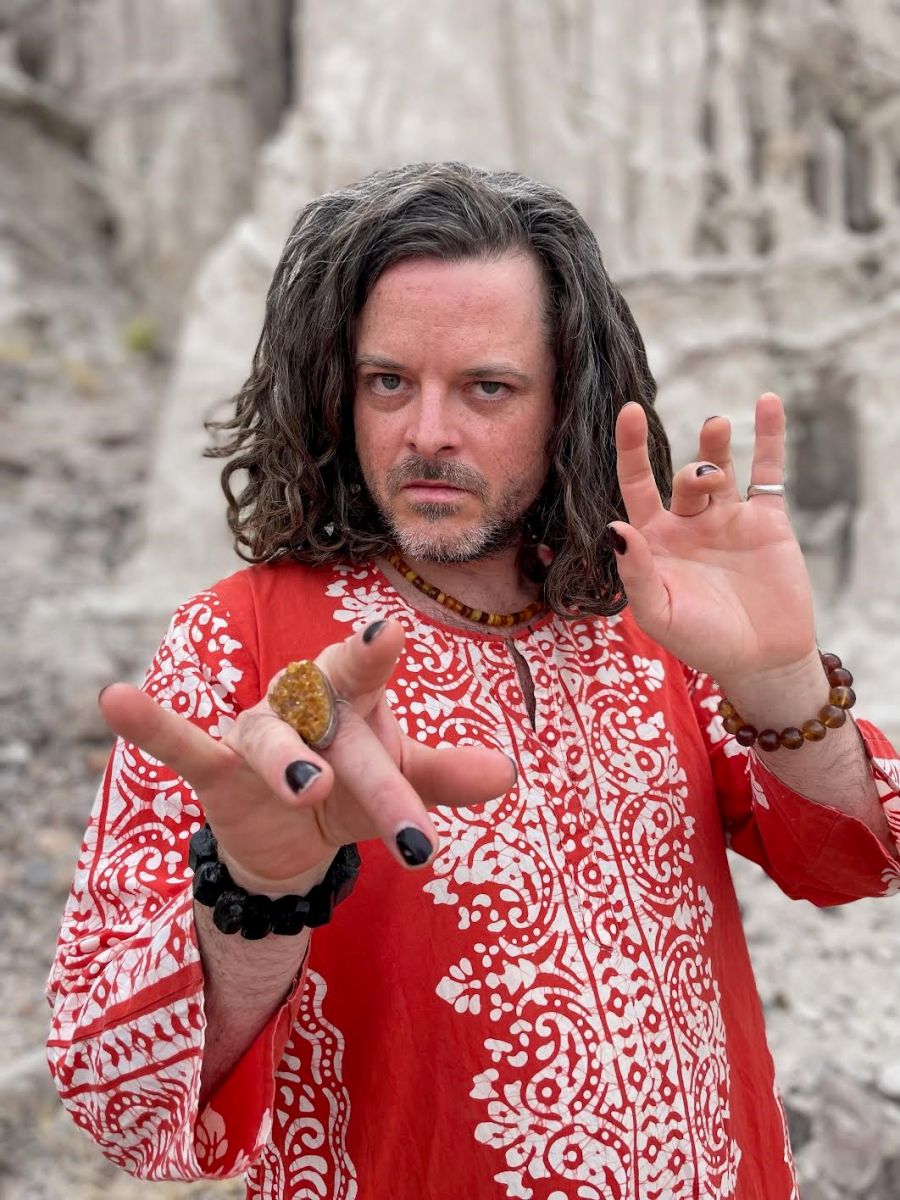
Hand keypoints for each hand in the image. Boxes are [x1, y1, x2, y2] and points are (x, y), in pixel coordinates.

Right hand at [99, 620, 515, 893]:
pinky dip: (151, 724)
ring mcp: (259, 731)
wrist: (295, 826)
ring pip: (270, 739)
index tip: (389, 630)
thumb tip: (506, 775)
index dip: (374, 653)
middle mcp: (305, 702)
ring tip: (309, 787)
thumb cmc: (355, 781)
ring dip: (287, 761)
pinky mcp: (217, 768)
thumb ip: (441, 776)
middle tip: (405, 811)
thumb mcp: (398, 782)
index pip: (367, 673)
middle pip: (333, 721)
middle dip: (369, 769)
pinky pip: (182, 743)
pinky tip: (114, 699)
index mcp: (353, 698)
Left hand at [607, 392, 816, 686]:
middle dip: (690, 471)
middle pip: (682, 479)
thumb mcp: (660, 614)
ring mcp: (728, 519)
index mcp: (655, 540)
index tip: (630, 412)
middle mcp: (688, 523)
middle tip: (702, 482)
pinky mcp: (767, 520)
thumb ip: (636, 573)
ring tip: (716, 427)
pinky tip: (768, 402)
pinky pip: (768, 471)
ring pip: (719, 469)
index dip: (630, 449)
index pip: (636, 484)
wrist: (761, 660)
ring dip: (715, 445)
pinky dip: (769, 436)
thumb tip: (615, 529)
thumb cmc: (702, 641)